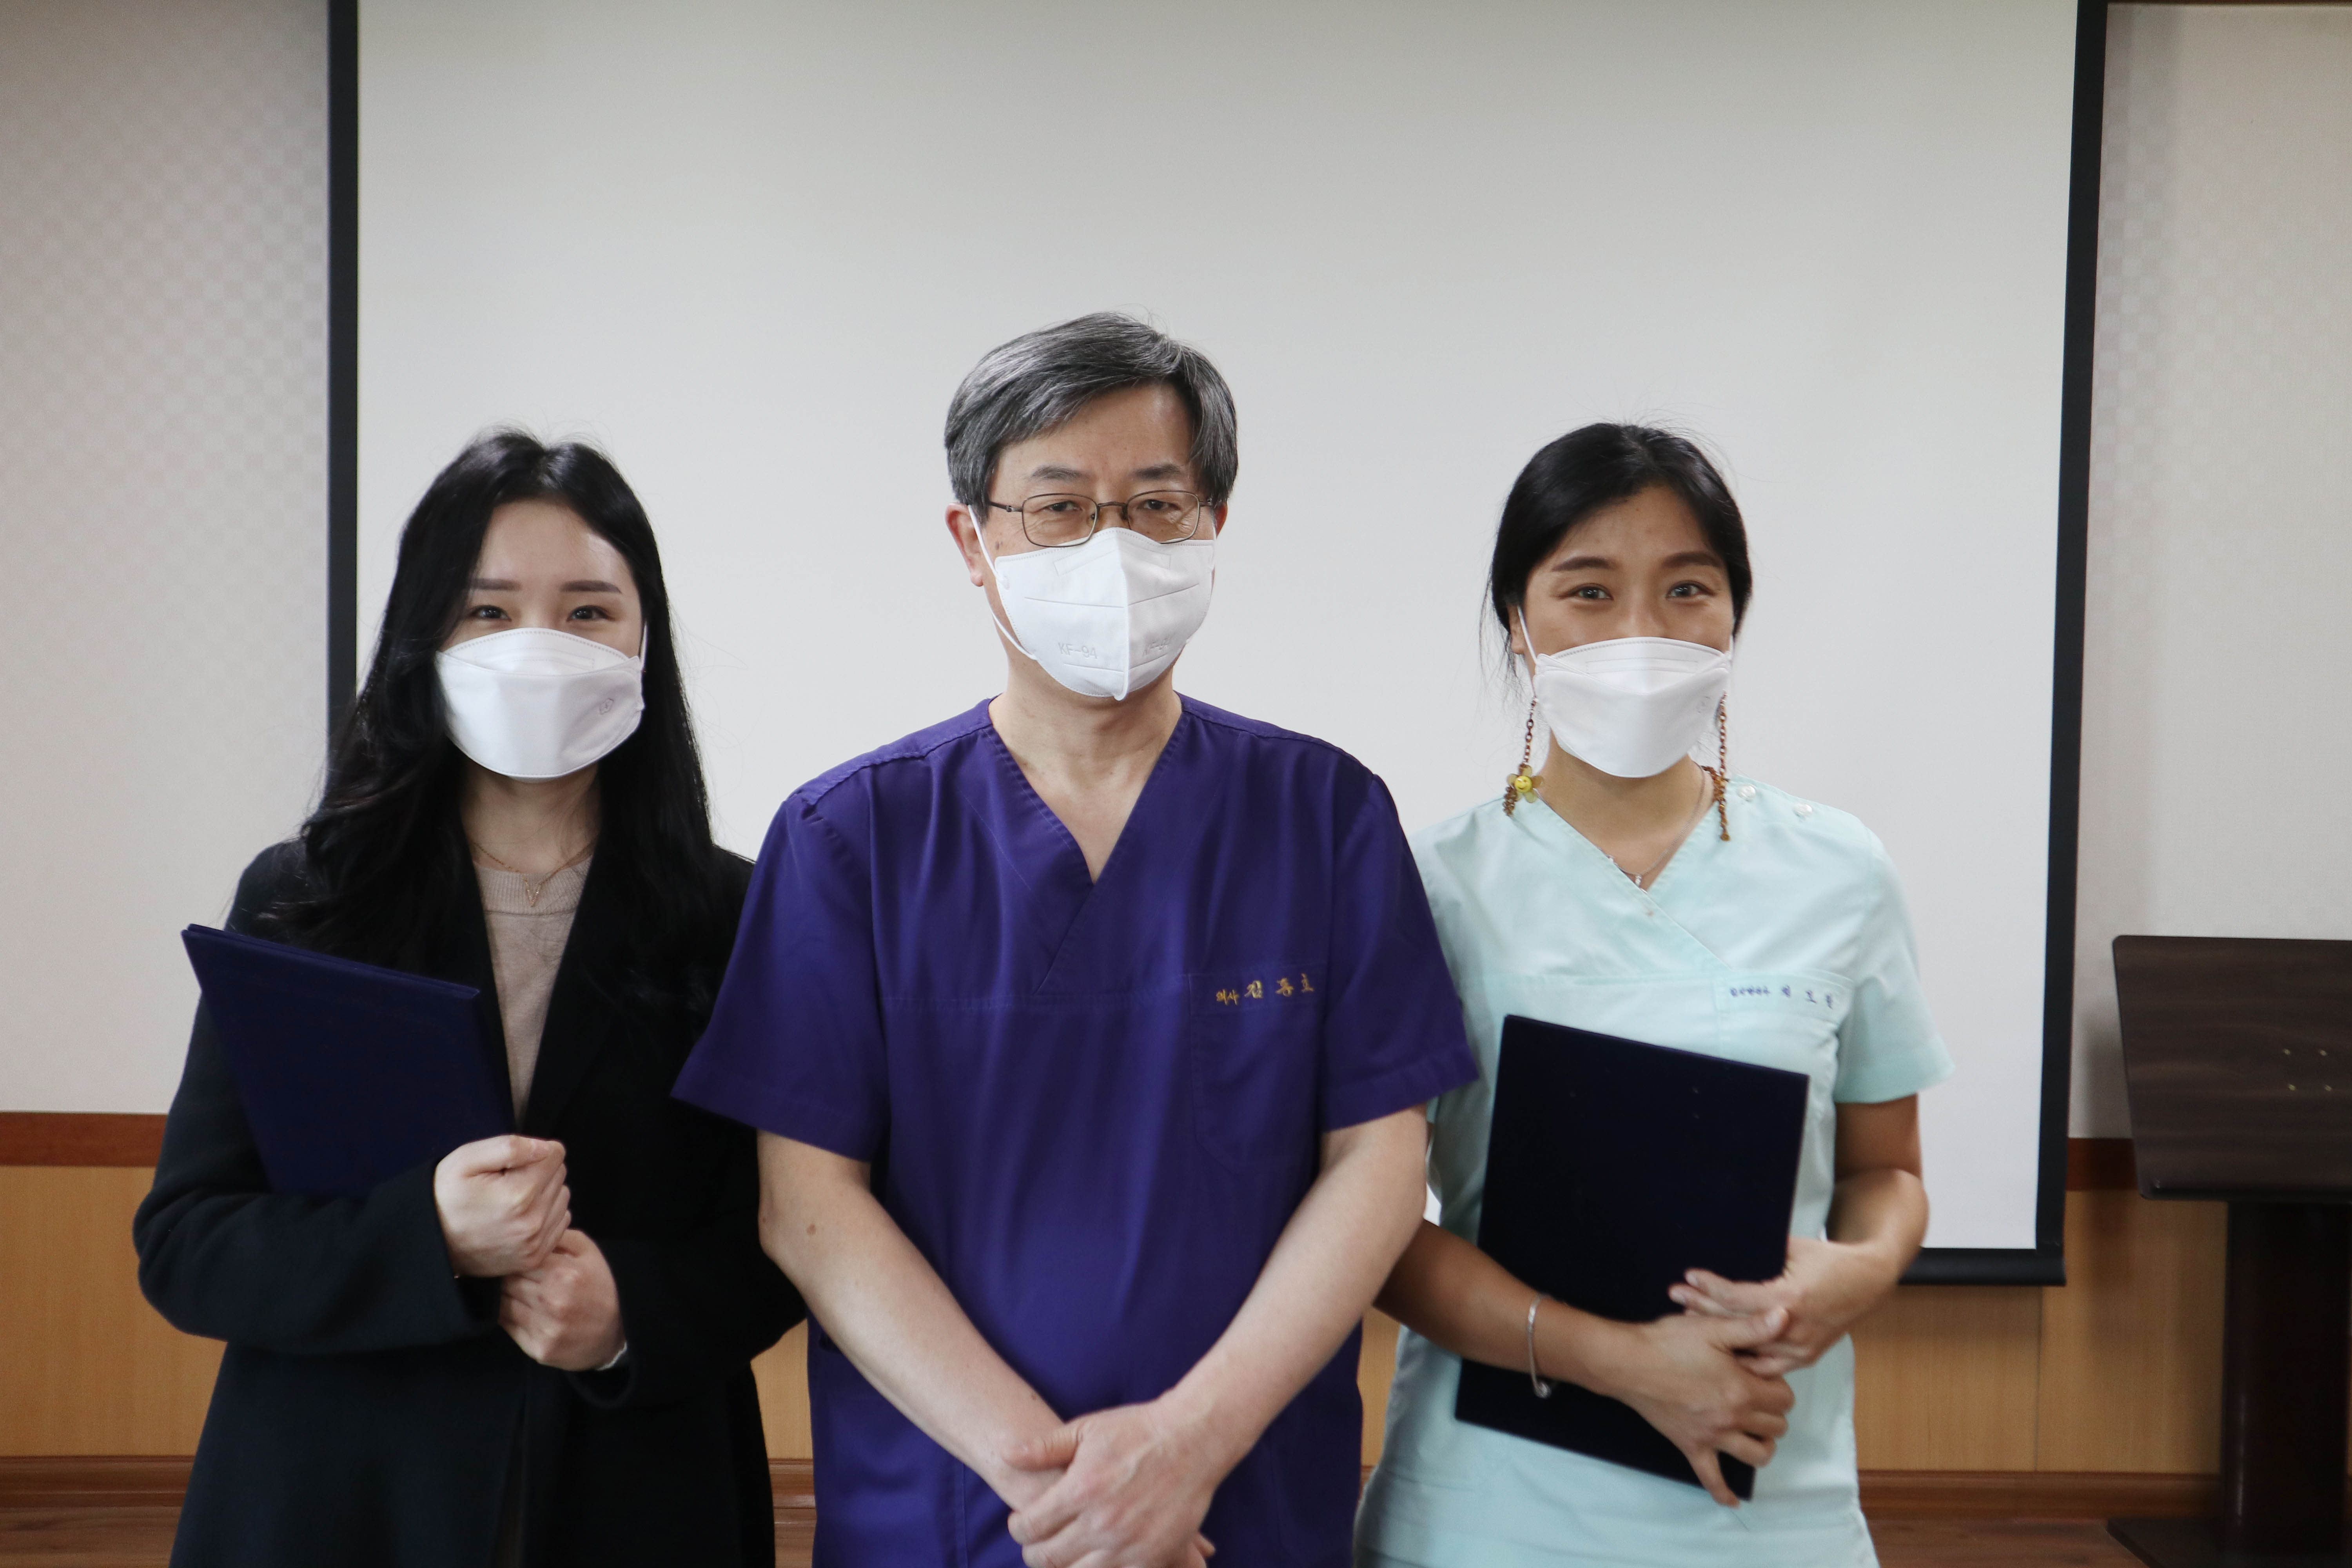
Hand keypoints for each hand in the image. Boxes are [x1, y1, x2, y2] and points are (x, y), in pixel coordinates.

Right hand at [433, 1135, 567, 1277]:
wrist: (430, 1241)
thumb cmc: (447, 1195)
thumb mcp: (466, 1159)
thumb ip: (510, 1147)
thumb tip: (546, 1148)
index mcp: (519, 1195)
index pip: (555, 1154)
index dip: (532, 1152)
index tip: (509, 1164)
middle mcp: (533, 1222)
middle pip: (560, 1175)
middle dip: (538, 1171)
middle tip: (505, 1182)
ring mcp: (536, 1244)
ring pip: (562, 1198)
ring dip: (544, 1193)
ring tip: (511, 1200)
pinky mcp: (535, 1258)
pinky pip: (561, 1222)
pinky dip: (546, 1215)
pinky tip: (519, 1217)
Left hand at [500, 1229, 624, 1370]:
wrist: (617, 1333)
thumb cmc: (600, 1288)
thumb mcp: (589, 1253)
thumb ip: (560, 1237)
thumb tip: (532, 1232)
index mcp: (564, 1273)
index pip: (519, 1260)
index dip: (515, 1258)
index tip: (515, 1259)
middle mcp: (552, 1301)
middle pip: (507, 1282)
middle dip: (506, 1277)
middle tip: (511, 1276)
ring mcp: (545, 1328)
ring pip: (502, 1304)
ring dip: (504, 1296)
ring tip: (514, 1292)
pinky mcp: (538, 1349)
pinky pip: (507, 1327)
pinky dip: (506, 1316)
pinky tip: (517, 1309)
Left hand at [1002, 1401, 1224, 1567]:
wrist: (1194, 1439)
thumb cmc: (1138, 1429)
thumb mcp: (1087, 1429)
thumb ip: (1044, 1448)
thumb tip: (1006, 1454)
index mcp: (1081, 1490)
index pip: (1029, 1527)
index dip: (1018, 1527)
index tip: (1022, 1523)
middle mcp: (1102, 1522)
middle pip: (1048, 1557)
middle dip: (1034, 1553)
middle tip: (1036, 1545)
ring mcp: (1129, 1543)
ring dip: (1066, 1566)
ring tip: (1063, 1554)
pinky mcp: (1153, 1555)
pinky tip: (1095, 1558)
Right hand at [1583, 1308, 1793, 1506]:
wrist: (1628, 1362)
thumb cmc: (1668, 1342)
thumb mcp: (1712, 1328)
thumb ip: (1752, 1327)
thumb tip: (1787, 1315)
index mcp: (1742, 1390)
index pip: (1784, 1399)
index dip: (1777, 1384)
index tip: (1761, 1374)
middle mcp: (1732, 1419)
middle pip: (1776, 1427)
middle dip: (1772, 1411)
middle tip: (1756, 1394)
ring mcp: (1712, 1437)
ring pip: (1756, 1454)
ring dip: (1762, 1444)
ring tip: (1753, 1429)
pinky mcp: (1691, 1447)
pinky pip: (1711, 1479)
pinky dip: (1724, 1492)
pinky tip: (1732, 1500)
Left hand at [1672, 1236, 1902, 1374]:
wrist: (1868, 1282)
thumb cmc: (1830, 1260)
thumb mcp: (1794, 1248)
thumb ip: (1760, 1253)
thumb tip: (1725, 1245)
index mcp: (1790, 1299)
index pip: (1737, 1297)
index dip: (1710, 1288)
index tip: (1689, 1276)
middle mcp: (1794, 1329)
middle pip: (1736, 1324)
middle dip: (1702, 1309)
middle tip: (1676, 1296)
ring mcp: (1800, 1348)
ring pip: (1748, 1349)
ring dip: (1718, 1336)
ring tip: (1689, 1321)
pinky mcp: (1806, 1357)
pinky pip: (1767, 1367)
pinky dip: (1743, 1360)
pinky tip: (1720, 1352)